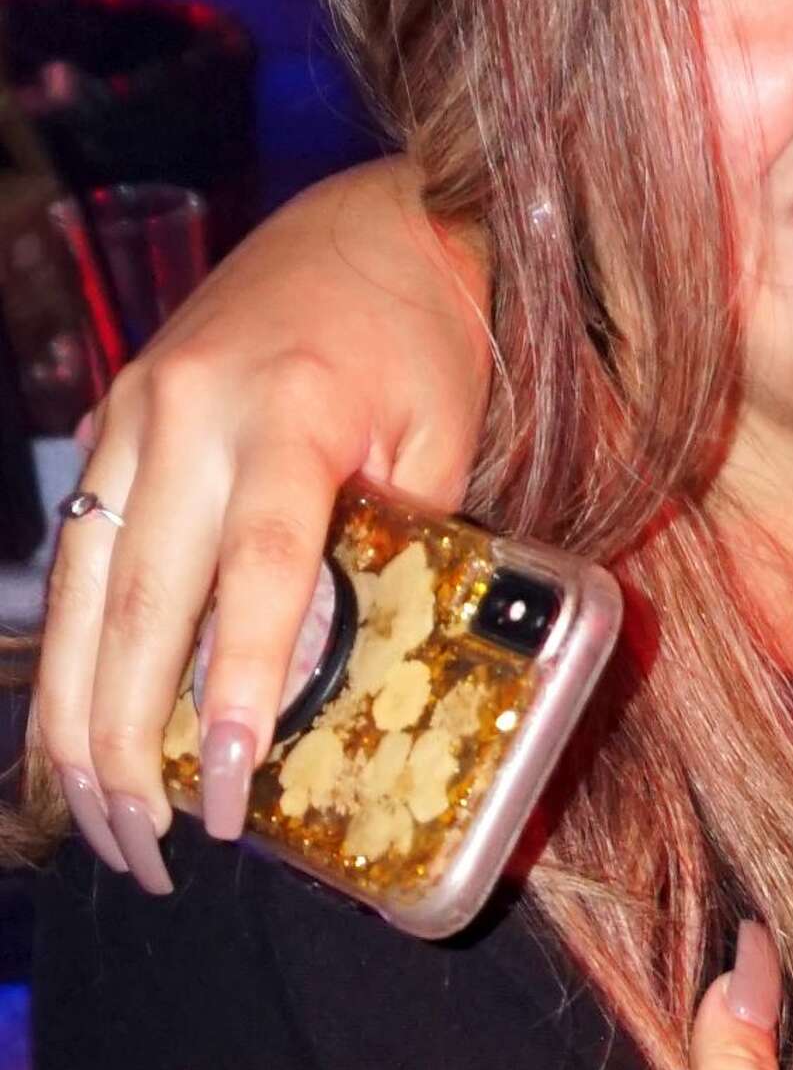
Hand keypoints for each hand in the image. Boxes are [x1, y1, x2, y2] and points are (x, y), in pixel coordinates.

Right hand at [33, 161, 490, 888]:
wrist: (372, 223)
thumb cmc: (428, 339)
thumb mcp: (445, 437)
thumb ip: (396, 552)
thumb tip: (344, 681)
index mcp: (286, 411)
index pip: (254, 575)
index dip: (233, 690)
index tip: (225, 792)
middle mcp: (187, 412)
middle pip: (140, 601)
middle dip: (130, 741)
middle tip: (149, 846)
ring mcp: (133, 414)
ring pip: (82, 591)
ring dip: (77, 718)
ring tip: (100, 820)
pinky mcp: (112, 423)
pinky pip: (76, 556)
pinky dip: (70, 652)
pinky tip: (73, 733)